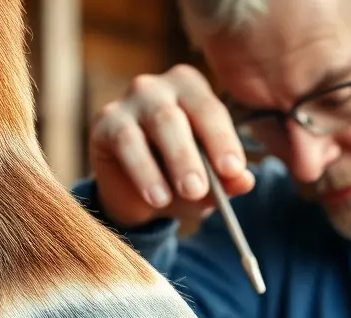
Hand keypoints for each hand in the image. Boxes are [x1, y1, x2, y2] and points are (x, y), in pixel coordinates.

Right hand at [87, 63, 255, 227]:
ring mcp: (130, 100)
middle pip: (178, 115)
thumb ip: (225, 180)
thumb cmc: (176, 176)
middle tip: (199, 189)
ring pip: (153, 125)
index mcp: (191, 89)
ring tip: (174, 198)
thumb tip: (245, 181)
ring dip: (167, 162)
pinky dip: (142, 171)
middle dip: (190, 155)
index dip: (223, 141)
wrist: (134, 192)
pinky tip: (156, 197)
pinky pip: (125, 142)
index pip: (210, 110)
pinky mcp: (105, 121)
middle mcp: (159, 86)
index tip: (234, 170)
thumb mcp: (206, 184)